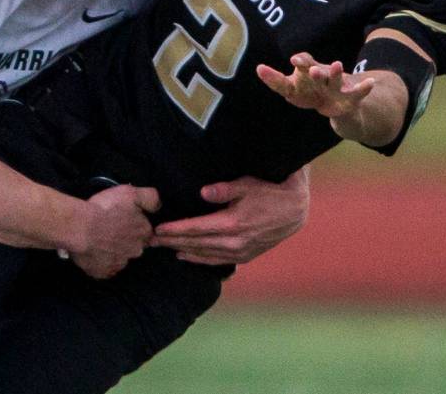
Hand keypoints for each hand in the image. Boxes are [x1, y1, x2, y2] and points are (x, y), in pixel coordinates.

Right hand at [70, 185, 159, 278]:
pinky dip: (100, 262)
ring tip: (98, 240)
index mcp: (143, 233)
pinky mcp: (103, 273)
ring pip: (119, 258)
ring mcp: (119, 264)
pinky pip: (104, 269)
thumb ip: (150, 198)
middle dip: (125, 240)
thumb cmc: (106, 208)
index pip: (145, 231)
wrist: (80, 227)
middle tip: (110, 230)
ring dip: (112, 251)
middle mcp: (135, 251)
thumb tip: (158, 207)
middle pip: (133, 246)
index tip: (123, 221)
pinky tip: (93, 252)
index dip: (134, 225)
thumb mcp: (131, 193)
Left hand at [150, 167, 309, 264]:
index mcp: (231, 223)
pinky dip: (199, 260)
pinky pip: (217, 261)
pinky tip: (186, 257)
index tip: (157, 229)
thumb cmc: (269, 191)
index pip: (195, 228)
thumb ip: (223, 189)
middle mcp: (234, 242)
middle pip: (195, 243)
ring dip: (182, 251)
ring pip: (203, 254)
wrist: (295, 210)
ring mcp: (240, 252)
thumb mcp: (247, 184)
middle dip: (171, 242)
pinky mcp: (245, 256)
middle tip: (150, 240)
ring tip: (163, 248)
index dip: (174, 229)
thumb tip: (203, 192)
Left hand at [256, 52, 373, 120]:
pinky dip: (364, 88)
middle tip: (307, 67)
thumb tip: (260, 69)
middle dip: (313, 69)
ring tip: (336, 65)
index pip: (300, 67)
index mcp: (307, 74)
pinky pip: (359, 93)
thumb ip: (279, 82)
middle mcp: (323, 76)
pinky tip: (370, 83)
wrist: (342, 104)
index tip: (292, 60)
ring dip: (335, 73)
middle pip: (316, 73)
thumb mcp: (296, 90)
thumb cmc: (314, 92)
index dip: (297, 64)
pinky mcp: (352, 97)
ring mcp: (338, 86)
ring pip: (335, 79)